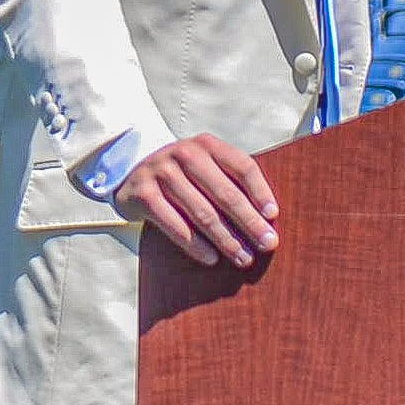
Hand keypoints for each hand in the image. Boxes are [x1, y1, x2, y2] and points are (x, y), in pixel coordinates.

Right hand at [116, 134, 279, 267]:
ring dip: (226, 240)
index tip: (273, 216)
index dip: (260, 192)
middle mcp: (185, 154)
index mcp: (207, 145)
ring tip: (243, 258)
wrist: (131, 170)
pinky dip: (195, 245)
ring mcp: (162, 173)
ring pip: (202, 213)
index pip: (242, 166)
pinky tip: (212, 259)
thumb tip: (266, 219)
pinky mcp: (143, 195)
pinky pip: (175, 226)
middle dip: (249, 222)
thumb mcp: (204, 166)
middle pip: (225, 193)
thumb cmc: (182, 174)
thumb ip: (230, 181)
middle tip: (267, 244)